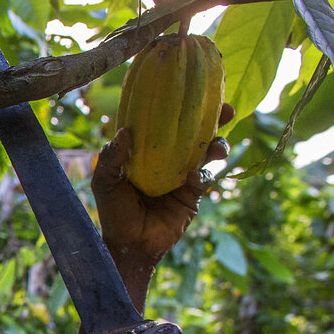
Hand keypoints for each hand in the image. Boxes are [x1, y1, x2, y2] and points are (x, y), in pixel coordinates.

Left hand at [92, 104, 235, 263]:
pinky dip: (203, 174)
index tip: (192, 88)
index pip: (165, 122)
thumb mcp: (106, 183)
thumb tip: (125, 131)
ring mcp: (183, 175)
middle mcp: (168, 159)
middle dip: (214, 118)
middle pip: (195, 132)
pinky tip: (193, 177)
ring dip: (218, 144)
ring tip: (218, 145)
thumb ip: (112, 158)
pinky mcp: (193, 194)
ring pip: (207, 152)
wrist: (131, 245)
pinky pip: (205, 178)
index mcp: (148, 151)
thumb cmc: (114, 213)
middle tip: (227, 108)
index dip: (179, 106)